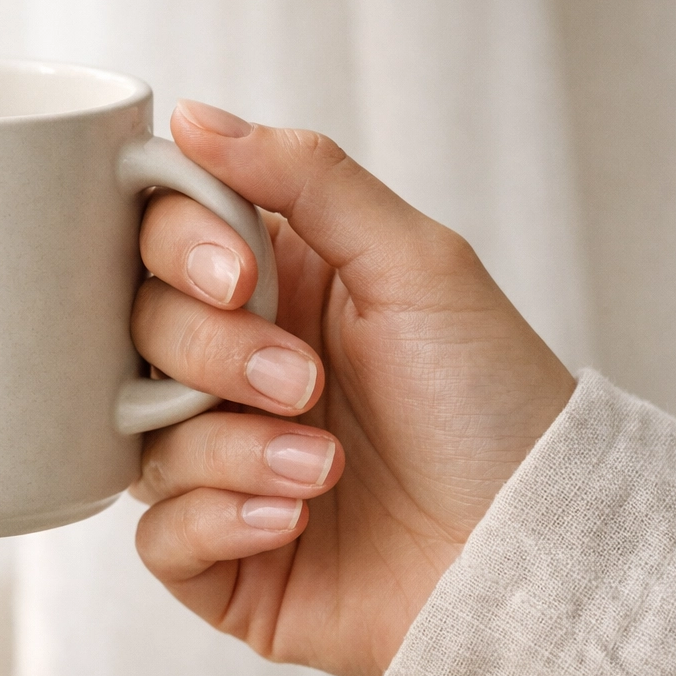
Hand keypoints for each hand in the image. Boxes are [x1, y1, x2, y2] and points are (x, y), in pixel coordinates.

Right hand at [129, 99, 575, 675]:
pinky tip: (294, 524)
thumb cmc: (494, 404)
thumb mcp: (418, 266)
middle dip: (215, 355)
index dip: (176, 250)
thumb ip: (308, 178)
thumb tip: (193, 117)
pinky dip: (216, 522)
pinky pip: (156, 535)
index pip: (162, 237)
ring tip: (321, 468)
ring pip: (141, 434)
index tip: (238, 277)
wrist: (536, 552)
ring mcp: (223, 465)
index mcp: (276, 289)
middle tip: (305, 382)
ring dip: (230, 448)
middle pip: (138, 329)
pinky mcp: (222, 558)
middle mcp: (236, 372)